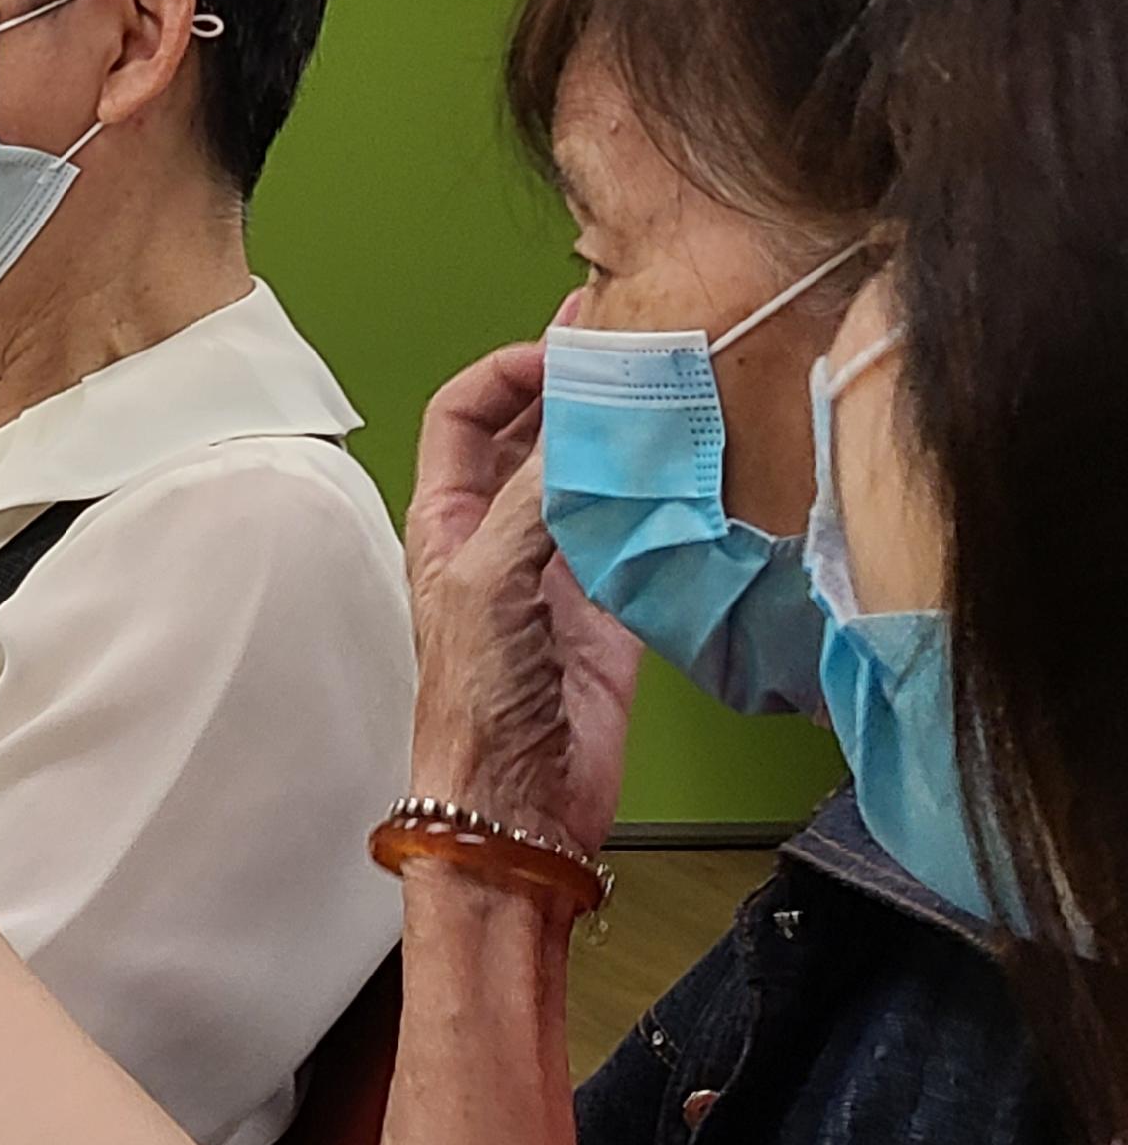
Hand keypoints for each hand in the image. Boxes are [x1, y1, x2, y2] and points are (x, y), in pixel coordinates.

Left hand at [404, 340, 638, 852]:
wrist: (520, 800)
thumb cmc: (473, 702)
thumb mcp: (489, 585)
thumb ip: (532, 504)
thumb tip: (577, 429)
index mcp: (447, 518)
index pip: (466, 416)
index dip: (507, 373)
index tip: (563, 346)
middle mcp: (501, 532)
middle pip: (535, 435)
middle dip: (575, 387)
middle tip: (631, 344)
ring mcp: (560, 566)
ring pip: (592, 476)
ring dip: (626, 436)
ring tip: (672, 390)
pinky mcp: (614, 605)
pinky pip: (641, 531)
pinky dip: (666, 498)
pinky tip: (696, 467)